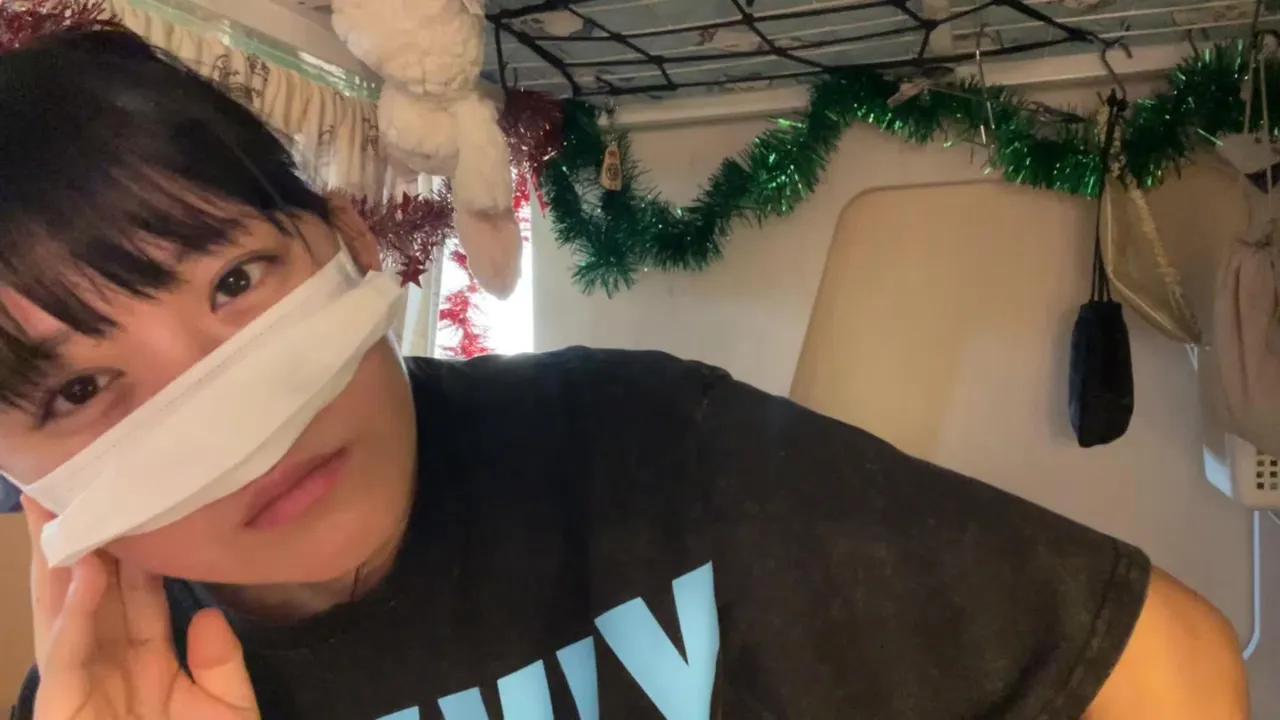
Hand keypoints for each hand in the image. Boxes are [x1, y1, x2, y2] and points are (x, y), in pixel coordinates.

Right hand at [22, 496, 259, 719]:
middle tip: (79, 483)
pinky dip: (74, 612)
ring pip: (64, 613)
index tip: (139, 501)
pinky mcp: (62, 706)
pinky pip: (66, 654)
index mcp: (148, 663)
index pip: (138, 594)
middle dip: (84, 542)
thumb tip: (207, 614)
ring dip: (61, 561)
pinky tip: (85, 571)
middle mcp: (110, 665)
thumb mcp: (226, 710)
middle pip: (90, 593)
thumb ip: (221, 664)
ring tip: (60, 506)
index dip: (136, 551)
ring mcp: (82, 685)